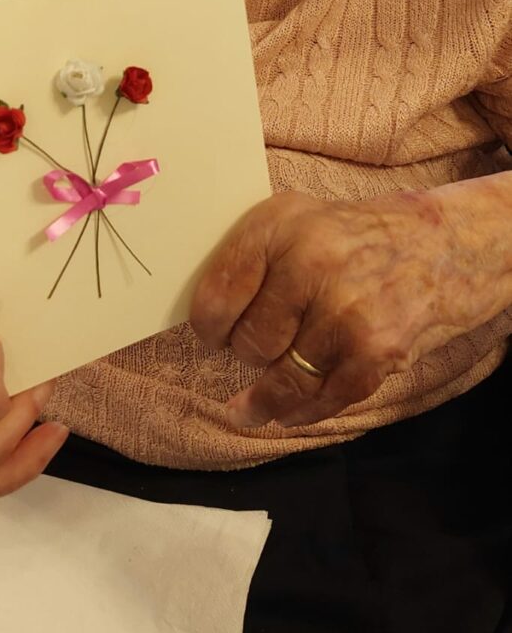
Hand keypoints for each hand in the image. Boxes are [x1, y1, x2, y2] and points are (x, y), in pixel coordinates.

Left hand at [190, 186, 507, 428]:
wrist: (434, 245)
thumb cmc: (346, 238)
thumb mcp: (292, 219)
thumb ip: (248, 257)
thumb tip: (199, 321)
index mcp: (279, 225)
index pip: (216, 297)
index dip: (208, 327)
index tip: (212, 336)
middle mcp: (312, 263)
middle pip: (248, 345)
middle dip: (247, 354)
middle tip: (256, 349)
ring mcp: (345, 310)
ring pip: (282, 379)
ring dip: (266, 396)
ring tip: (250, 407)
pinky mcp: (374, 350)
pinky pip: (323, 399)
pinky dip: (302, 412)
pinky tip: (290, 412)